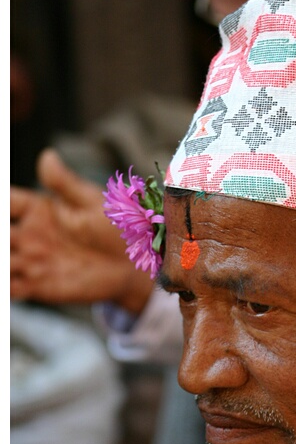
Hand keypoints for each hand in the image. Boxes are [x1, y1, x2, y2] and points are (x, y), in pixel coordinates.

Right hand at [11, 149, 152, 312]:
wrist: (134, 266)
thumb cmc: (118, 228)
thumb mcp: (94, 203)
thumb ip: (66, 184)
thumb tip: (47, 156)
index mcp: (39, 209)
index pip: (7, 202)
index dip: (0, 202)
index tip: (3, 207)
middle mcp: (30, 235)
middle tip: (4, 240)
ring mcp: (32, 261)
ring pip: (1, 261)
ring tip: (1, 261)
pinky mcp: (38, 286)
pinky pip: (10, 288)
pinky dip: (3, 288)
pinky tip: (5, 285)